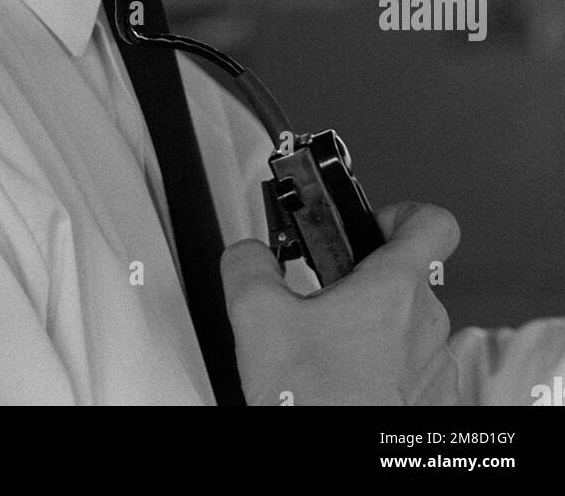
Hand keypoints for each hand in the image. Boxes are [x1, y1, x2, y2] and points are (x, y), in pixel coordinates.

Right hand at [221, 201, 460, 405]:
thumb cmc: (314, 403)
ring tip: (331, 352)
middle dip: (366, 286)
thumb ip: (248, 265)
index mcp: (394, 289)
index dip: (404, 214)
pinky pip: (414, 373)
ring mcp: (435, 370)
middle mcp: (427, 325)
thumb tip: (248, 254)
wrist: (337, 471)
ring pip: (410, 330)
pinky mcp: (434, 406)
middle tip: (328, 300)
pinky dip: (385, 373)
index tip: (373, 225)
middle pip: (409, 280)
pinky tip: (346, 385)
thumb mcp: (257, 318)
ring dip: (376, 332)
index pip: (433, 222)